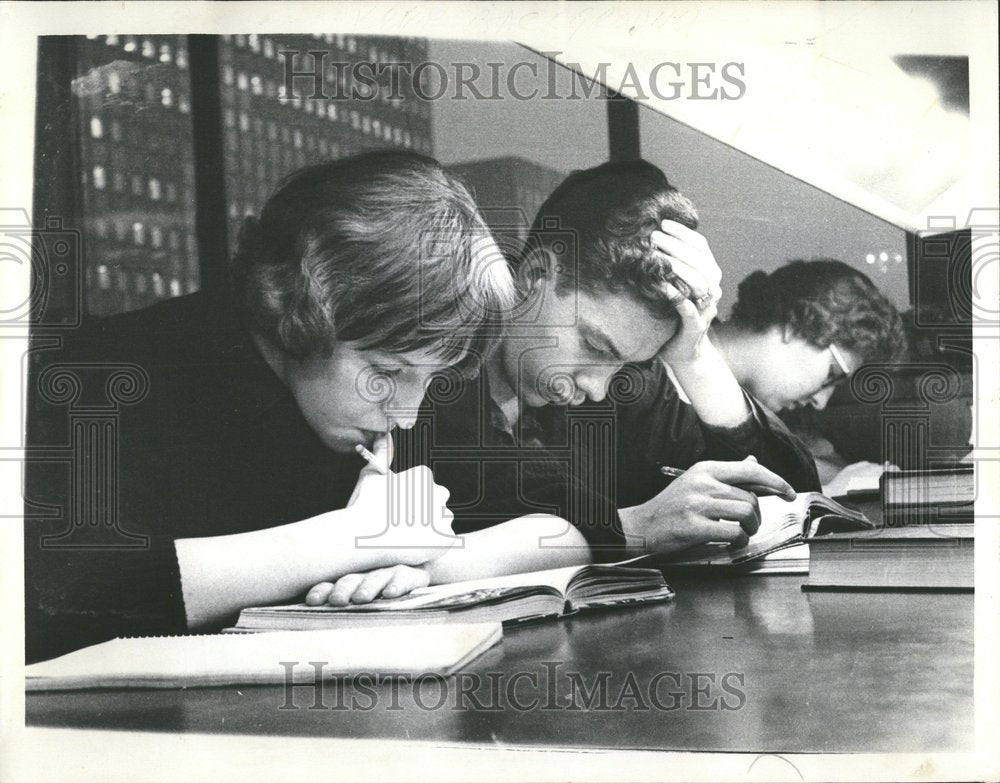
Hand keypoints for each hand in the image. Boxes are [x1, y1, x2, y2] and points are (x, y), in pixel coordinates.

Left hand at [305, 565, 430, 605]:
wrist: (417, 575)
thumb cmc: (381, 597)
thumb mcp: (361, 607)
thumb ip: (341, 614)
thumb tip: (314, 636)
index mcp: (348, 583)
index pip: (330, 585)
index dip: (321, 591)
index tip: (313, 601)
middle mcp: (365, 576)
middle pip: (351, 580)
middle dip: (342, 589)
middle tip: (337, 600)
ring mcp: (388, 573)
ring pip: (375, 578)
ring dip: (367, 587)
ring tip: (361, 598)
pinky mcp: (411, 575)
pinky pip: (403, 578)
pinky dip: (397, 584)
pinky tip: (391, 593)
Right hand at [348, 440, 456, 563]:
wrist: (362, 536)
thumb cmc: (364, 506)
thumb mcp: (371, 474)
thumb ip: (381, 455)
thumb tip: (383, 437)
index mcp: (423, 476)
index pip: (426, 486)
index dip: (412, 498)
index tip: (400, 507)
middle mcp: (438, 493)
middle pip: (437, 501)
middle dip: (426, 510)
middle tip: (405, 522)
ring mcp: (444, 516)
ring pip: (442, 521)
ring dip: (431, 528)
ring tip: (409, 536)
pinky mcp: (446, 538)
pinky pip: (446, 540)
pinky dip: (435, 545)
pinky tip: (416, 545)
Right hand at [618, 457, 795, 554]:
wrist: (640, 526)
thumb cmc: (670, 507)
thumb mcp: (696, 483)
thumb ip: (725, 476)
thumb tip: (753, 462)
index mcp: (704, 469)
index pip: (750, 469)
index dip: (775, 481)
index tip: (788, 492)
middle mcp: (702, 483)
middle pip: (750, 497)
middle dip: (757, 515)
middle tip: (749, 525)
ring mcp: (697, 504)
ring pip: (746, 513)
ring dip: (750, 529)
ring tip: (741, 534)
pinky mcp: (694, 526)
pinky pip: (734, 533)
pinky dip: (739, 541)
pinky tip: (732, 543)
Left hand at [651, 220, 722, 364]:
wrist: (683, 352)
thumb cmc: (674, 315)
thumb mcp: (675, 286)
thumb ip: (672, 266)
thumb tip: (653, 239)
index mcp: (709, 276)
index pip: (702, 247)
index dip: (684, 233)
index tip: (664, 223)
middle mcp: (713, 290)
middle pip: (700, 261)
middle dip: (677, 246)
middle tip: (654, 237)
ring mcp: (706, 309)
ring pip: (699, 282)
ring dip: (677, 267)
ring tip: (657, 256)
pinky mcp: (695, 326)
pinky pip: (688, 309)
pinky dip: (676, 295)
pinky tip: (661, 285)